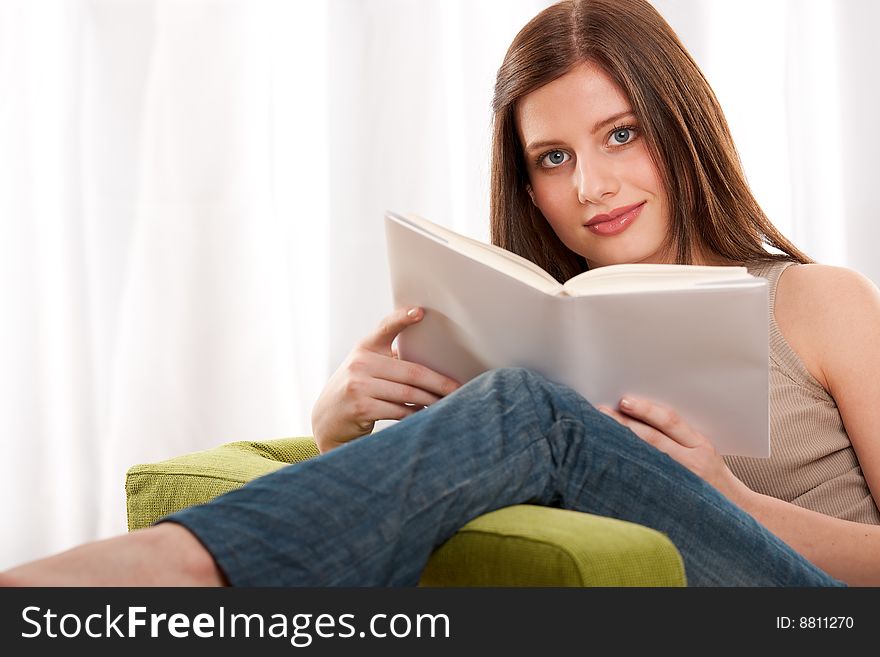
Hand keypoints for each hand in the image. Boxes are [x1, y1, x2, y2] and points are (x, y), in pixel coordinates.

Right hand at [311, 307, 460, 452]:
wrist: (327, 419)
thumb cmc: (356, 389)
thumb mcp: (365, 366)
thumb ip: (389, 358)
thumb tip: (433, 360)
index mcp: (364, 347)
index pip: (385, 328)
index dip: (402, 318)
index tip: (420, 312)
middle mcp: (360, 363)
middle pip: (411, 372)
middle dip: (438, 382)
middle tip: (457, 388)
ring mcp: (359, 386)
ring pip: (408, 394)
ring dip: (431, 401)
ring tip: (446, 403)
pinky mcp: (361, 408)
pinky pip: (400, 412)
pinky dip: (416, 415)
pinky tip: (426, 415)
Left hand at [597, 397, 750, 503]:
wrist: (738, 513)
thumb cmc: (713, 478)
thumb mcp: (703, 452)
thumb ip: (678, 437)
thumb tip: (639, 414)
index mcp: (701, 445)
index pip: (671, 421)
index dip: (646, 410)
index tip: (624, 400)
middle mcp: (693, 462)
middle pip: (654, 439)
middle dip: (625, 424)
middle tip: (600, 413)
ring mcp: (683, 481)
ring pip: (648, 459)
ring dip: (621, 445)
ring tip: (599, 434)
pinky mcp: (673, 499)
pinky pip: (647, 481)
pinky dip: (628, 470)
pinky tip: (611, 464)